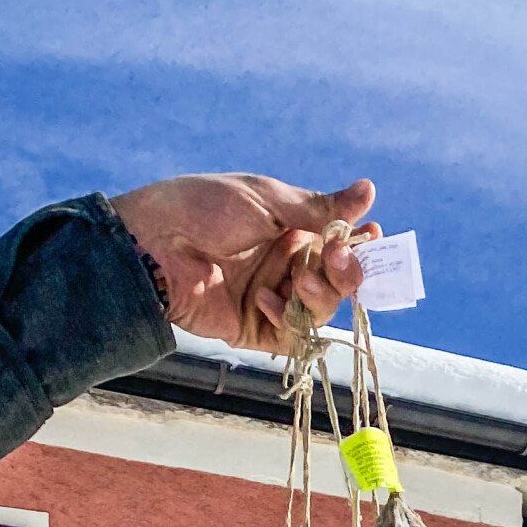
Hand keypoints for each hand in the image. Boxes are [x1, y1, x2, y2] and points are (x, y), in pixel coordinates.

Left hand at [109, 172, 377, 353]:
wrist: (154, 244)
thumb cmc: (203, 209)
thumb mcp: (267, 200)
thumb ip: (320, 207)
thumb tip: (368, 190)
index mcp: (288, 229)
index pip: (336, 242)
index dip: (357, 244)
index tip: (373, 235)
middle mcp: (283, 265)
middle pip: (335, 280)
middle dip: (344, 271)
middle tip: (340, 259)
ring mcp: (270, 298)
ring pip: (320, 309)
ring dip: (320, 294)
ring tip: (301, 279)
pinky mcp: (253, 329)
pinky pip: (291, 336)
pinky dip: (286, 319)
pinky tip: (265, 299)